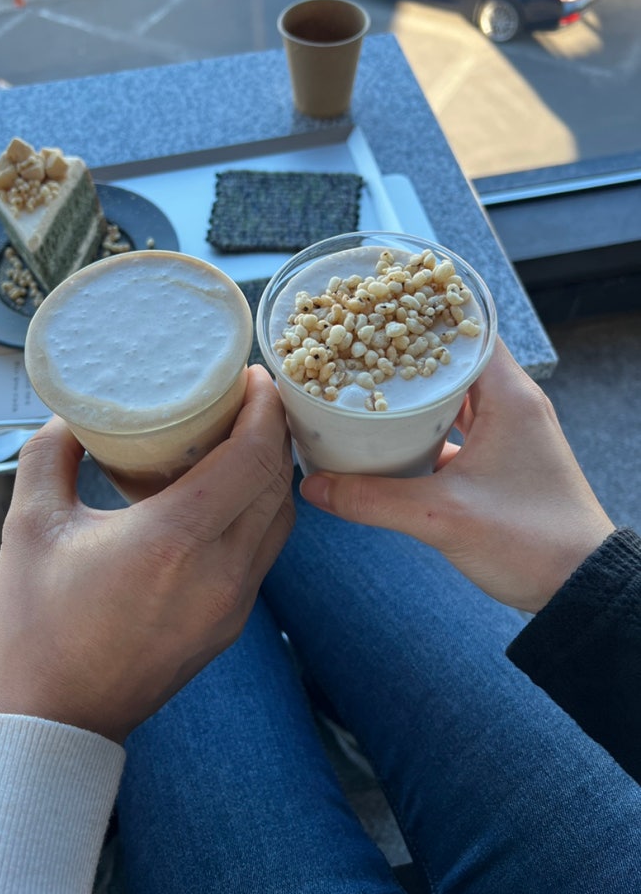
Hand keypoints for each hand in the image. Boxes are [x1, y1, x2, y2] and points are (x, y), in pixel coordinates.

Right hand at [0, 365, 294, 742]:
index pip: (252, 457)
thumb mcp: (29, 527)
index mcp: (173, 540)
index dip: (264, 409)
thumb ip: (50, 455)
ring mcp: (233, 605)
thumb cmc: (35, 629)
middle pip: (278, 483)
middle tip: (251, 399)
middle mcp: (220, 573)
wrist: (53, 721)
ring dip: (272, 473)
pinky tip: (227, 496)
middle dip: (274, 431)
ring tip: (244, 438)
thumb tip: (72, 416)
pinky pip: (264, 553)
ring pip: (280, 520)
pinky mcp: (231, 625)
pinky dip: (259, 512)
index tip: (256, 377)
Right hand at [300, 339, 613, 612]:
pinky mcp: (500, 459)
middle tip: (357, 345)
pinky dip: (424, 429)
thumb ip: (373, 500)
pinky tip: (387, 439)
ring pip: (452, 397)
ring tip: (364, 386)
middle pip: (452, 360)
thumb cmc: (531, 542)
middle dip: (405, 353)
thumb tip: (314, 487)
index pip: (466, 329)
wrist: (578, 587)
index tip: (378, 306)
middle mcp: (511, 404)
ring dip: (414, 394)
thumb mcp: (443, 517)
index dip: (422, 313)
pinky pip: (455, 429)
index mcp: (509, 397)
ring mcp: (506, 432)